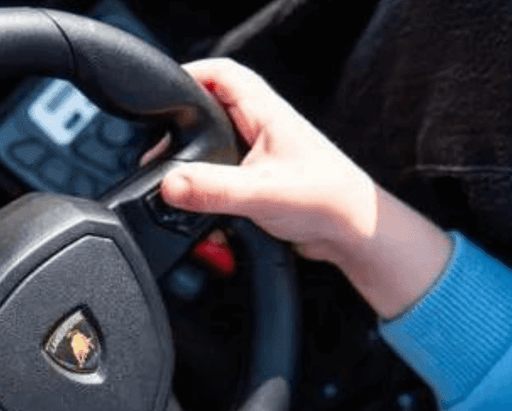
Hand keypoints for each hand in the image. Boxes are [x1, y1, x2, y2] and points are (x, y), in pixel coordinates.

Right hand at [162, 58, 451, 318]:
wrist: (354, 236)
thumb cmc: (328, 202)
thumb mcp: (262, 194)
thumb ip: (213, 190)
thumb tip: (169, 185)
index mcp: (266, 114)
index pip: (221, 74)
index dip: (188, 75)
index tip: (159, 98)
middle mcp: (260, 129)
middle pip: (208, 111)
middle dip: (181, 129)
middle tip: (157, 151)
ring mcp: (258, 156)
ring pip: (210, 148)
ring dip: (191, 167)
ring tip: (173, 184)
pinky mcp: (255, 182)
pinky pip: (218, 178)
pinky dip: (204, 194)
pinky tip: (199, 212)